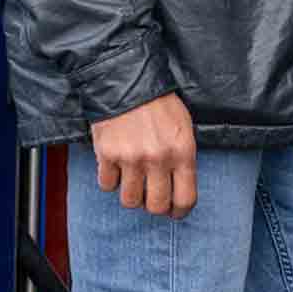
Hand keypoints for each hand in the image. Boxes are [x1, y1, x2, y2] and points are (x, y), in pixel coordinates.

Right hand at [91, 92, 197, 218]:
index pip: (185, 198)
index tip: (174, 211)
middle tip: (151, 196)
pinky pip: (107, 186)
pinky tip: (115, 166)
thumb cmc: (159, 103)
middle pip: (156, 206)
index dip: (180, 211)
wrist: (127, 80)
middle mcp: (158, 158)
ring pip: (130, 201)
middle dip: (154, 206)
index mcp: (182, 151)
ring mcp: (131, 158)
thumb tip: (179, 187)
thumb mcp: (183, 126)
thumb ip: (183, 157)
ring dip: (131, 194)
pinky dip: (110, 180)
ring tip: (132, 179)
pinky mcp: (108, 154)